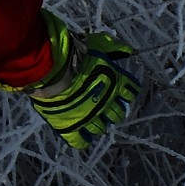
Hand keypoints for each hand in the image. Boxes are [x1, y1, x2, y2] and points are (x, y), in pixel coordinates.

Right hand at [0, 11, 140, 150]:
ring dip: (97, 122)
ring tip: (88, 116)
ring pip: (101, 128)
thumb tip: (127, 50)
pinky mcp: (72, 127)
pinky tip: (79, 133)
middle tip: (100, 103)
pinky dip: (81, 139)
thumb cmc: (75, 55)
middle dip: (111, 110)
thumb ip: (111, 46)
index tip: (117, 88)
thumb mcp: (96, 44)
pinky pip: (80, 141)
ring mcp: (90, 118)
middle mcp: (108, 104)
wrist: (53, 71)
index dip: (124, 91)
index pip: (130, 92)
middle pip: (118, 114)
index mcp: (116, 85)